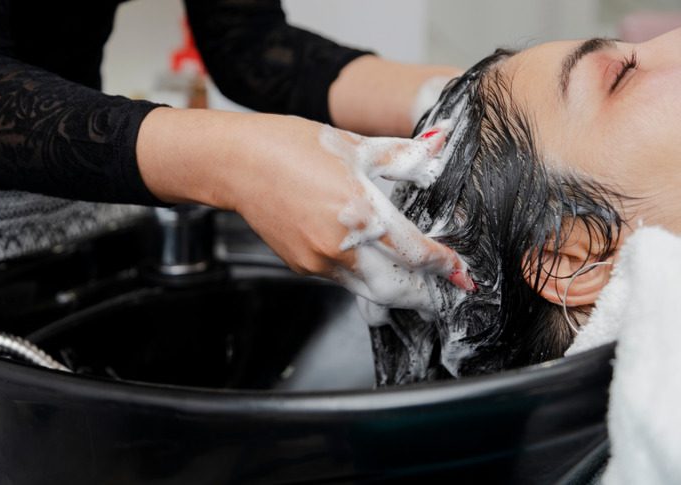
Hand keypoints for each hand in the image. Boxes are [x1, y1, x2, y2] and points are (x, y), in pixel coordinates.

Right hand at [228, 115, 474, 309]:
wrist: (238, 163)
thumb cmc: (291, 147)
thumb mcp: (355, 145)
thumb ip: (403, 155)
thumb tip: (439, 146)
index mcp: (361, 211)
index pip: (416, 252)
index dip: (444, 265)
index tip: (460, 272)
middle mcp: (341, 245)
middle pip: (396, 290)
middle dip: (425, 297)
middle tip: (444, 298)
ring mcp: (319, 261)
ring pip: (369, 293)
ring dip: (396, 297)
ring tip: (415, 294)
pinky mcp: (303, 266)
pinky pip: (342, 282)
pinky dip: (364, 283)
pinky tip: (372, 271)